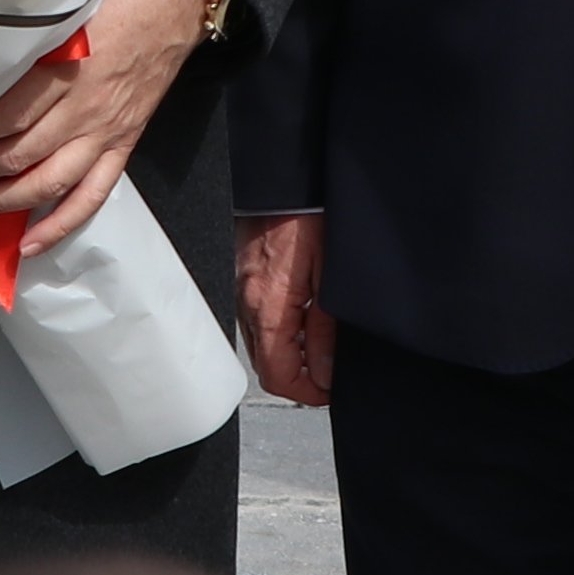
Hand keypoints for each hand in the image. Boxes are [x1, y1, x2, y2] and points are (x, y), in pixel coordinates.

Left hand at [0, 0, 213, 258]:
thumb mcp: (64, 6)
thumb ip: (25, 37)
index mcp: (65, 72)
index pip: (3, 118)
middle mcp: (83, 110)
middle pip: (15, 155)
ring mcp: (105, 133)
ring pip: (45, 184)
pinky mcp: (123, 144)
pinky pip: (91, 196)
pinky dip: (60, 225)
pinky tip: (28, 244)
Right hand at [236, 210, 330, 406]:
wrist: (282, 180)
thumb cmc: (308, 218)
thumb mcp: (330, 279)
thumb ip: (325, 331)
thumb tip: (325, 373)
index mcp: (269, 309)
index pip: (278, 377)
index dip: (308, 394)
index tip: (331, 391)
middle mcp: (248, 305)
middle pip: (266, 368)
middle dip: (299, 378)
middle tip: (330, 372)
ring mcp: (242, 293)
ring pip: (261, 347)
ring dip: (289, 355)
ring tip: (321, 344)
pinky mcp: (244, 280)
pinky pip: (257, 323)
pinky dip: (279, 333)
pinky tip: (304, 318)